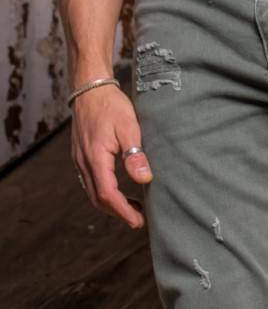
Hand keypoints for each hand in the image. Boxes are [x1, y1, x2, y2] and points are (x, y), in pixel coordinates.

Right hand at [71, 85, 151, 228]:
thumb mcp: (128, 127)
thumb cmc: (111, 105)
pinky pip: (90, 182)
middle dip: (118, 213)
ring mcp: (80, 160)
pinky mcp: (81, 156)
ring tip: (133, 209)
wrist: (90, 87)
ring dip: (112, 204)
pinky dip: (105, 192)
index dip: (124, 211)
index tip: (138, 221)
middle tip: (139, 220)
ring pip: (93, 192)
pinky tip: (120, 191)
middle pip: (98, 199)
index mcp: (96, 158)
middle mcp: (84, 162)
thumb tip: (144, 179)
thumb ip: (135, 154)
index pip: (108, 194)